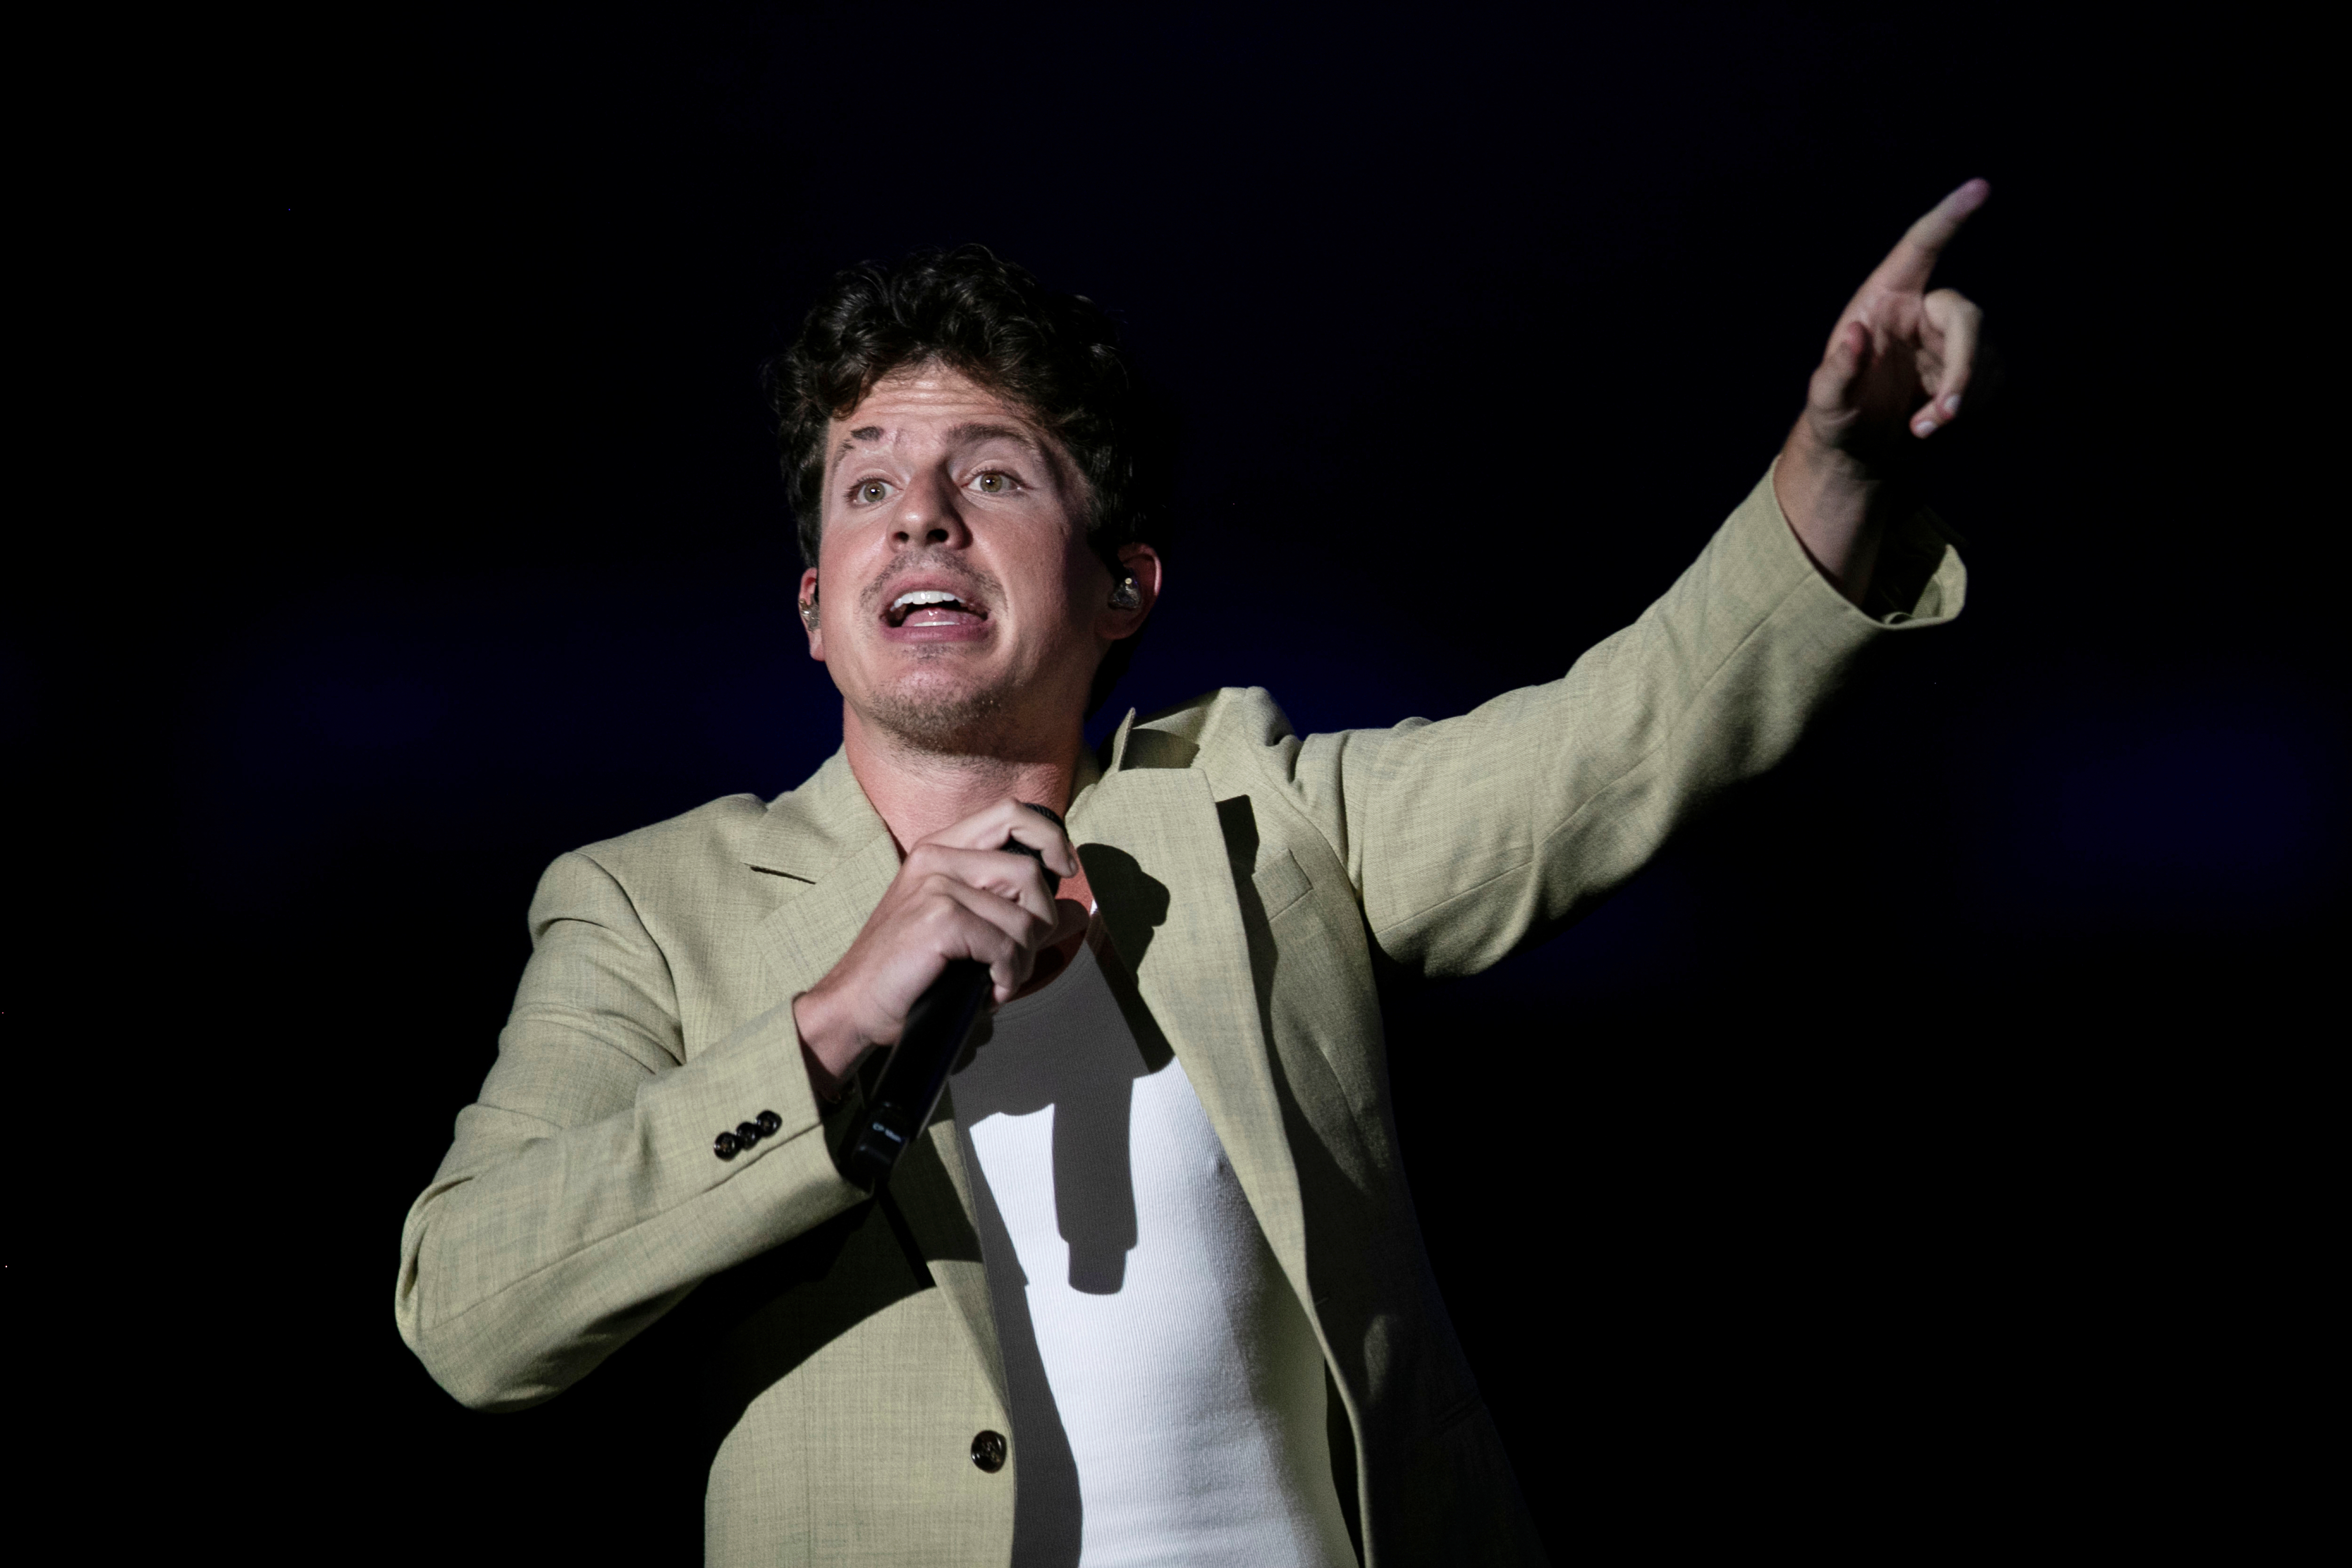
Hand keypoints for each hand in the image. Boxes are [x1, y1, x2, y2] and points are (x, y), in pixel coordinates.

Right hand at [792, 798, 1087, 1094]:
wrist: (853, 1004)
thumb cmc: (909, 970)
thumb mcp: (965, 930)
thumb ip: (1018, 914)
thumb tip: (1079, 912)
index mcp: (940, 849)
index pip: (1011, 813)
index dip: (1050, 836)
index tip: (1066, 869)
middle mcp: (937, 858)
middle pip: (1028, 870)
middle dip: (1042, 921)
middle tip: (1020, 955)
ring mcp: (936, 885)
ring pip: (1023, 916)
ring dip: (1024, 959)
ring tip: (1000, 979)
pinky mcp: (939, 919)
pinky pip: (1005, 946)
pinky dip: (1008, 976)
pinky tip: (990, 990)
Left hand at [1777, 178, 1988, 597]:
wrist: (1858, 448)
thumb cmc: (1836, 417)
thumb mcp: (1825, 403)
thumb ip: (1835, 373)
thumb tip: (1854, 335)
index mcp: (1886, 298)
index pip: (1921, 247)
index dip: (1949, 217)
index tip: (1980, 187)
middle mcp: (1923, 310)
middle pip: (1968, 317)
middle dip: (1963, 367)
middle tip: (1944, 414)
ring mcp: (1950, 338)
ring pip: (1986, 353)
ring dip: (1964, 395)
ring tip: (1923, 427)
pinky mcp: (1971, 367)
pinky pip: (1993, 378)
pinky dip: (1973, 403)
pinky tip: (1940, 420)